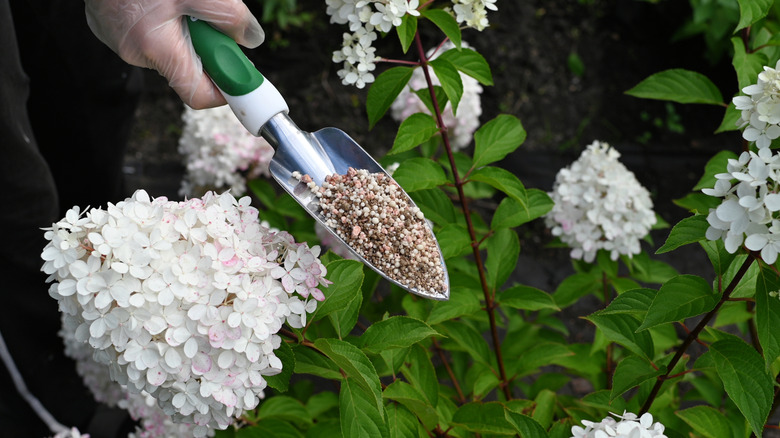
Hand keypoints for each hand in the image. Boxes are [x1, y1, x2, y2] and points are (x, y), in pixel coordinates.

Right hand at [85, 0, 263, 108]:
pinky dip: (163, 18)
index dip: (225, 88)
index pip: (198, 95)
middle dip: (206, 46)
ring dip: (184, 27)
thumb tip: (251, 39)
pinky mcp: (108, 22)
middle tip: (212, 19)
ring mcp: (116, 37)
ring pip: (166, 46)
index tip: (242, 74)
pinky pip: (147, 31)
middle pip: (184, 67)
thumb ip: (230, 17)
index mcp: (155, 48)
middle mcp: (132, 51)